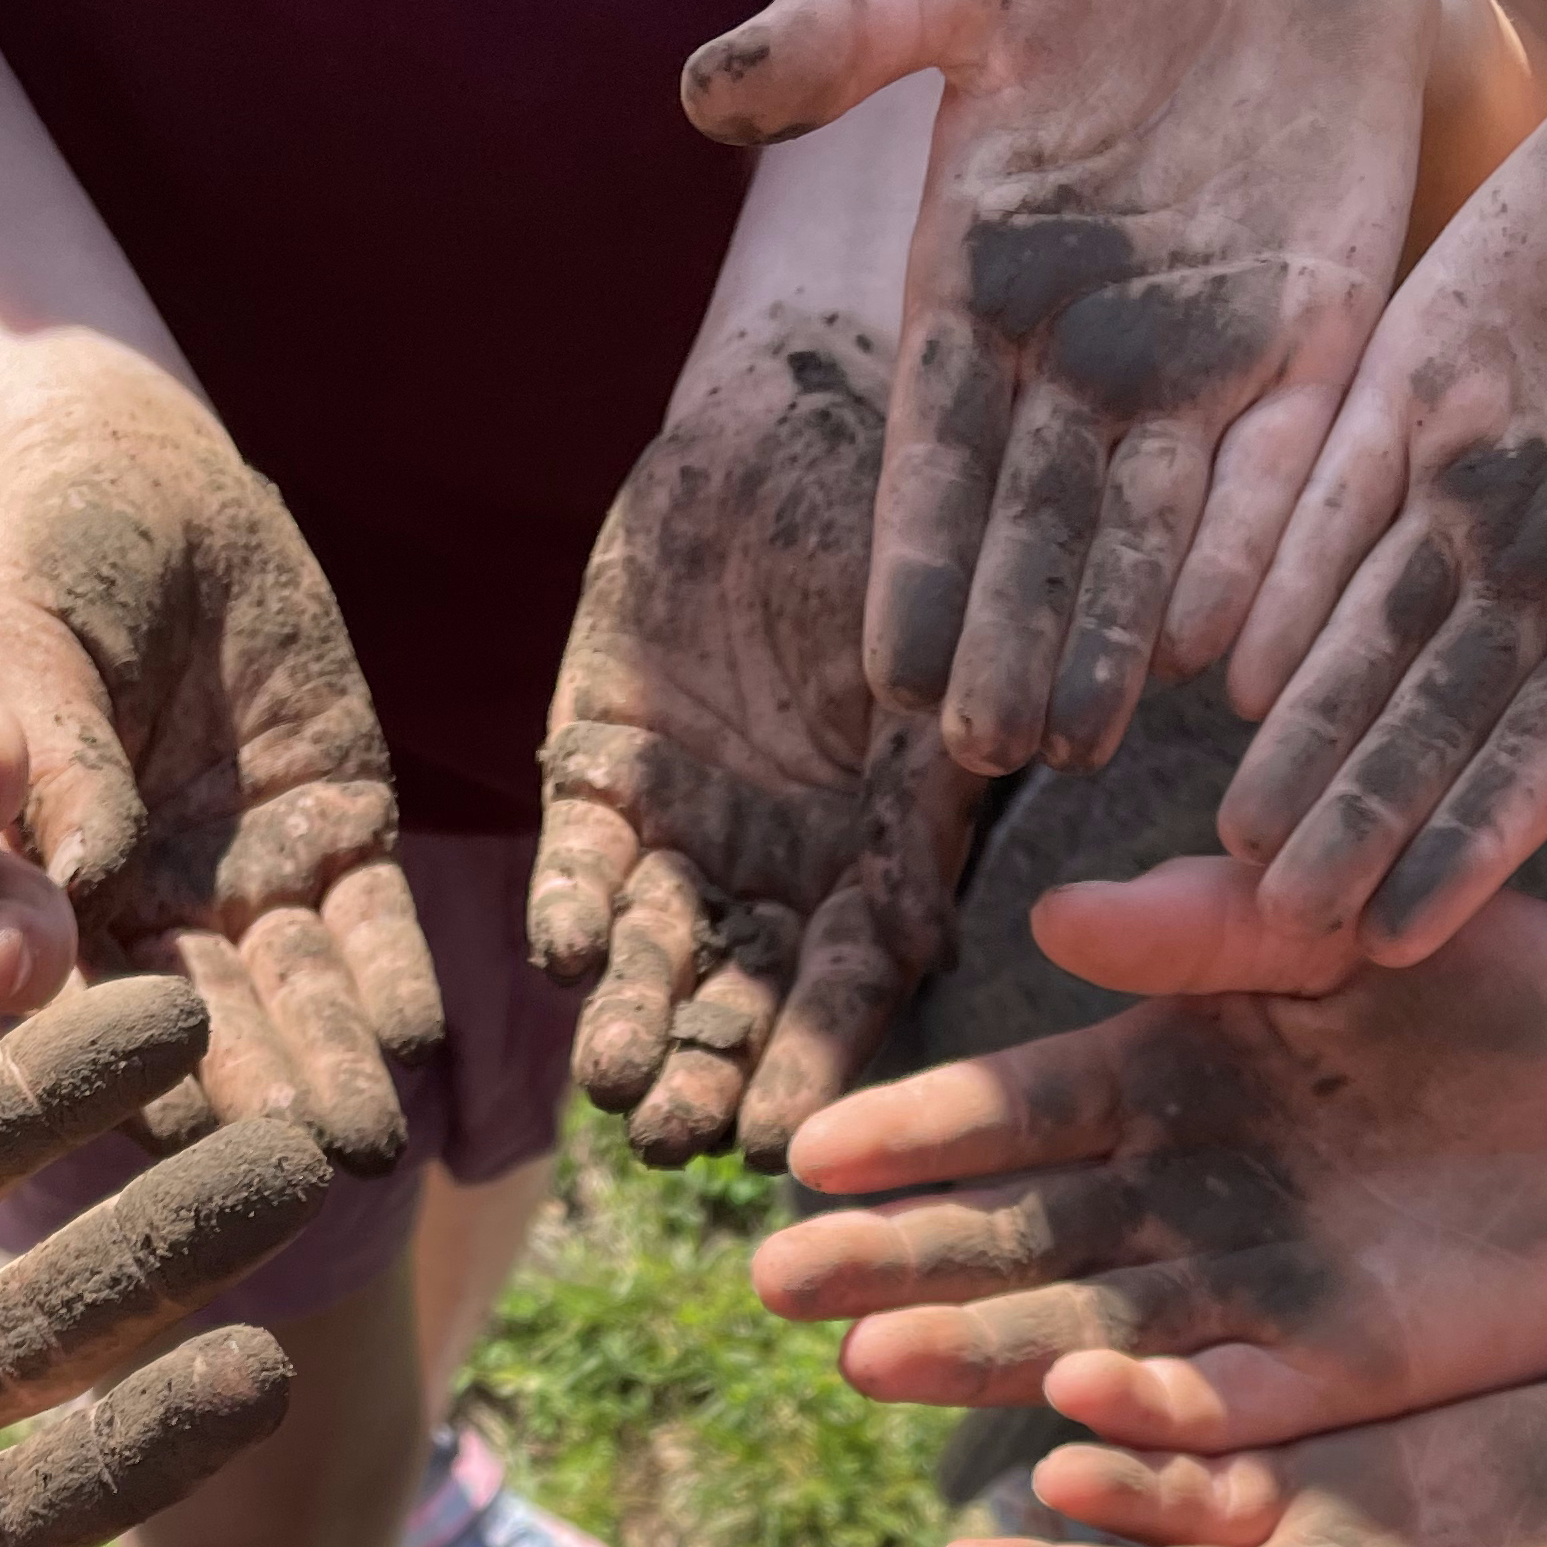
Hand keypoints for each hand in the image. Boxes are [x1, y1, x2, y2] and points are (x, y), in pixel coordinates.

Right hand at [0, 350, 443, 1168]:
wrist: (143, 482)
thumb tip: (75, 872)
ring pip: (299, 991)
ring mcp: (250, 878)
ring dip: (336, 1066)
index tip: (155, 1128)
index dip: (117, 1060)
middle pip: (202, 1018)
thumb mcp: (30, 633)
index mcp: (45, 881)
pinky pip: (376, 923)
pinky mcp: (341, 831)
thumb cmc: (49, 552)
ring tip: (371, 1148)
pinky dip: (398, 981)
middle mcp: (153, 907)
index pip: (78, 992)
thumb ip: (52, 748)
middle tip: (293, 1172)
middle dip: (252, 1092)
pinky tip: (422, 1042)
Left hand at [531, 314, 974, 1167]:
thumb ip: (961, 755)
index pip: (854, 987)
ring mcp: (689, 827)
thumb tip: (983, 878)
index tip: (787, 1141)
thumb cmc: (914, 507)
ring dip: (632, 1022)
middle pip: (746, 999)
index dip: (819, 1063)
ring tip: (615, 1084)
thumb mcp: (963, 637)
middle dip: (709, 1071)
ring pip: (657, 955)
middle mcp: (784, 869)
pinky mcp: (598, 770)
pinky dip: (570, 908)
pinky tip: (563, 953)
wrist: (795, 405)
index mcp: (884, 858)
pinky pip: (577, 863)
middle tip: (677, 1141)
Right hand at [685, 0, 1442, 780]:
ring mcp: (1197, 361)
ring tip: (1087, 738)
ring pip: (1149, 531)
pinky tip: (1226, 646)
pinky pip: (1280, 471)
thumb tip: (703, 92)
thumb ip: (847, 33)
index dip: (918, 562)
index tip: (892, 669)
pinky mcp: (1314, 339)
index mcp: (980, 292)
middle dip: (1012, 636)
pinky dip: (1253, 555)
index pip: (939, 458)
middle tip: (985, 748)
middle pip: (1036, 527)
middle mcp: (1080, 359)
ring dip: (1120, 637)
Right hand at [755, 871, 1546, 1442]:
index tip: (807, 1155)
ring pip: (1086, 1329)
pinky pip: (1226, 1400)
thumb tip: (1061, 915)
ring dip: (982, 1350)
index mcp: (1161, 1076)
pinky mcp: (1335, 1371)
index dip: (912, 1135)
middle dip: (897, 1261)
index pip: (1010, 1112)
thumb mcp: (1357, 914)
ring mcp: (1247, 1290)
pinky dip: (1153, 1412)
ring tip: (871, 1362)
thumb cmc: (1500, 978)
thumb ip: (1223, 922)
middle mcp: (1178, 1196)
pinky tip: (1071, 1410)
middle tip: (781, 1285)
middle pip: (1013, 1236)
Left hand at [1194, 24, 1546, 968]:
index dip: (1477, 835)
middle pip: (1431, 714)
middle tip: (1277, 921)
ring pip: (1357, 626)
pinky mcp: (1414, 370)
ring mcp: (1470, 471)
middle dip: (1357, 814)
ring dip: (1297, 728)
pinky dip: (1269, 571)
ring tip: (1229, 837)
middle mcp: (1546, 557)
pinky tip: (1208, 658)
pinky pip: (1322, 487)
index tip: (1402, 934)